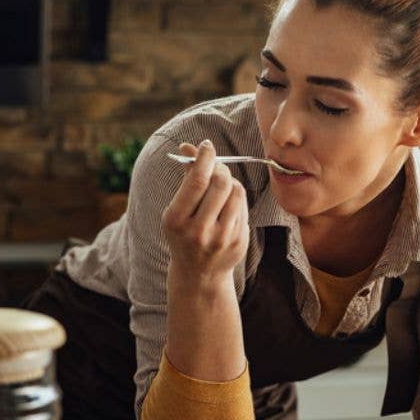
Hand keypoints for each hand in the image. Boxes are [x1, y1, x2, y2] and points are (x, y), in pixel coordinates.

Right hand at [161, 140, 249, 288]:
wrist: (199, 274)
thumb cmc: (185, 233)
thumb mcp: (177, 210)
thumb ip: (186, 178)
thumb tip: (189, 146)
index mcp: (176, 220)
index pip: (197, 180)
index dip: (205, 158)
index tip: (207, 145)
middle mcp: (199, 231)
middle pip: (220, 183)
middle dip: (220, 168)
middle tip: (217, 166)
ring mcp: (221, 238)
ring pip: (236, 192)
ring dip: (231, 182)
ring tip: (222, 186)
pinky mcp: (239, 241)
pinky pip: (243, 206)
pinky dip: (236, 198)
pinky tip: (227, 205)